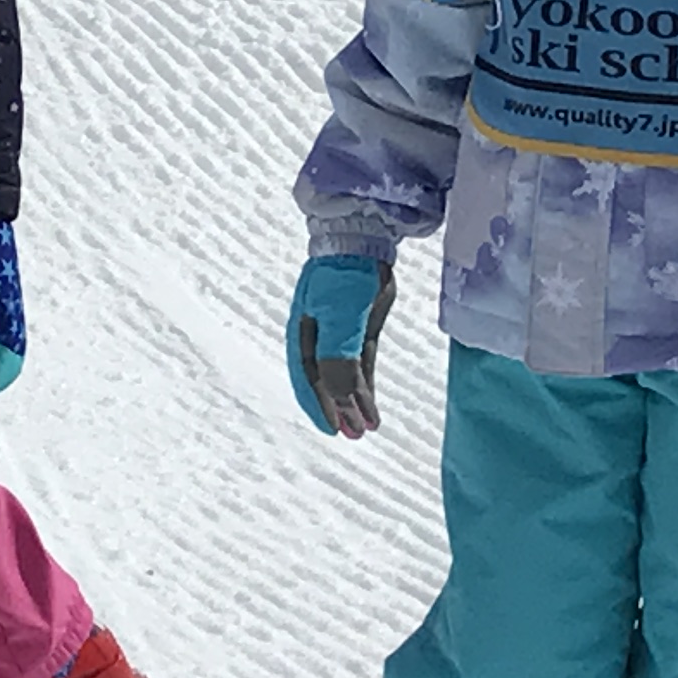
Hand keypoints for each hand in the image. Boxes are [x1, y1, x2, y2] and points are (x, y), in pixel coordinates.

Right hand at [288, 252, 392, 436]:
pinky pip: (361, 364)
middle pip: (327, 381)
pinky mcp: (360, 329)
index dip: (321, 405)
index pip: (310, 378)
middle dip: (339, 409)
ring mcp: (340, 333)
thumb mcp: (339, 319)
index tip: (333, 430)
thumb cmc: (343, 278)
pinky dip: (366, 386)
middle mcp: (319, 338)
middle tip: (353, 437)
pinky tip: (373, 406)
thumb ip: (337, 358)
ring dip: (354, 403)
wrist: (362, 241)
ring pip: (346, 376)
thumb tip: (340, 399)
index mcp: (304, 335)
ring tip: (366, 430)